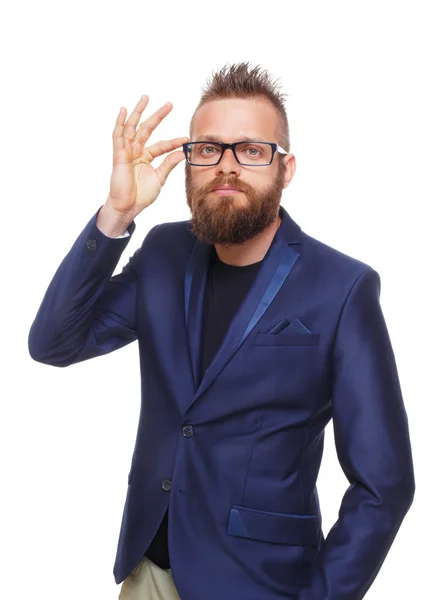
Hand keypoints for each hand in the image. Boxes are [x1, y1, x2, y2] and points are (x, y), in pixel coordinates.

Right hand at [107, 94, 188, 218]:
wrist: (128, 207)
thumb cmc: (141, 195)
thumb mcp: (159, 178)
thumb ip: (169, 164)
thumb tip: (182, 153)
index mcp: (146, 157)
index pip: (162, 145)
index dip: (174, 142)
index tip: (186, 139)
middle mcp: (136, 151)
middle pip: (147, 129)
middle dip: (158, 116)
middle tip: (170, 104)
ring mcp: (126, 152)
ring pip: (132, 127)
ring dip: (138, 112)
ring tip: (145, 98)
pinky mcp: (118, 155)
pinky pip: (118, 136)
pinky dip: (120, 123)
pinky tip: (124, 110)